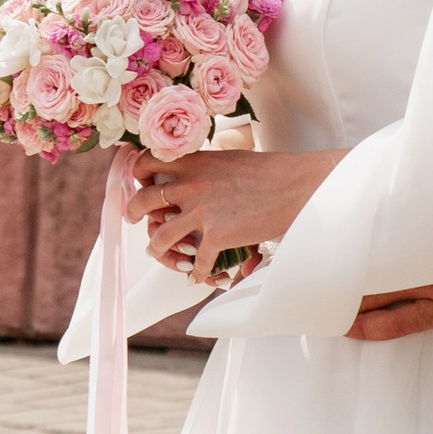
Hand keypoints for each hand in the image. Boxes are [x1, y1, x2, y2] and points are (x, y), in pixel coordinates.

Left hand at [123, 142, 340, 279]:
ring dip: (156, 247)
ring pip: (160, 235)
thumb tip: (199, 172)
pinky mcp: (217, 236)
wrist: (298, 186)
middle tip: (135, 218)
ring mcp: (202, 212)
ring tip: (157, 251)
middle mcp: (192, 184)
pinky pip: (195, 261)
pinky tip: (198, 275)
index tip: (140, 181)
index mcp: (195, 162)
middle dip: (134, 212)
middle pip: (144, 200)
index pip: (147, 161)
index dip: (138, 173)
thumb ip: (209, 166)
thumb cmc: (273, 171)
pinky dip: (195, 272)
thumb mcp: (232, 158)